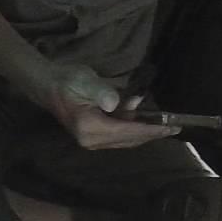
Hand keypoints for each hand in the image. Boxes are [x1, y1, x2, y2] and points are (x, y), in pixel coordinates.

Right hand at [27, 63, 177, 149]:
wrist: (46, 85)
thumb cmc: (65, 80)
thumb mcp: (84, 80)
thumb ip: (101, 91)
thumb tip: (116, 103)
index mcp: (89, 128)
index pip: (127, 131)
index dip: (151, 130)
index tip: (172, 127)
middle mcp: (91, 140)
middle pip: (129, 140)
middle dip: (152, 133)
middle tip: (175, 126)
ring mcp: (91, 140)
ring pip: (125, 139)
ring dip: (142, 129)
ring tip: (159, 118)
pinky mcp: (92, 137)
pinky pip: (118, 135)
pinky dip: (132, 127)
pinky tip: (136, 113)